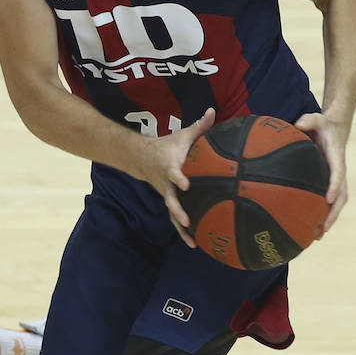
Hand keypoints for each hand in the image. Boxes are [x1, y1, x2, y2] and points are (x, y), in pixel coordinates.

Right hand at [139, 107, 216, 245]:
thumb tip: (213, 111)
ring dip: (181, 228)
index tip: (186, 184)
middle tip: (187, 220)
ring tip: (192, 241)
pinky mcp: (170, 202)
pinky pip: (176, 219)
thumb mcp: (182, 135)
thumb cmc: (167, 146)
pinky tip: (195, 243)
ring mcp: (167, 195)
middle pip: (171, 199)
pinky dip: (184, 232)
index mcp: (170, 166)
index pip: (173, 173)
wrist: (142, 158)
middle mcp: (167, 184)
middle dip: (178, 210)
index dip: (178, 178)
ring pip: (172, 213)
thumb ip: (199, 126)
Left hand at [293, 110, 348, 233]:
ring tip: (317, 236)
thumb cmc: (322, 124)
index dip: (334, 186)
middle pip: (341, 196)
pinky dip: (321, 213)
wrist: (333, 127)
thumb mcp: (316, 118)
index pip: (338, 174)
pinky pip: (326, 200)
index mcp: (336, 158)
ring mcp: (334, 178)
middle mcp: (338, 171)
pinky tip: (309, 226)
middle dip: (333, 213)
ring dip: (329, 219)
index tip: (328, 198)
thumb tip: (298, 124)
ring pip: (336, 203)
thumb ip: (309, 120)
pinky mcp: (328, 182)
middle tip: (323, 228)